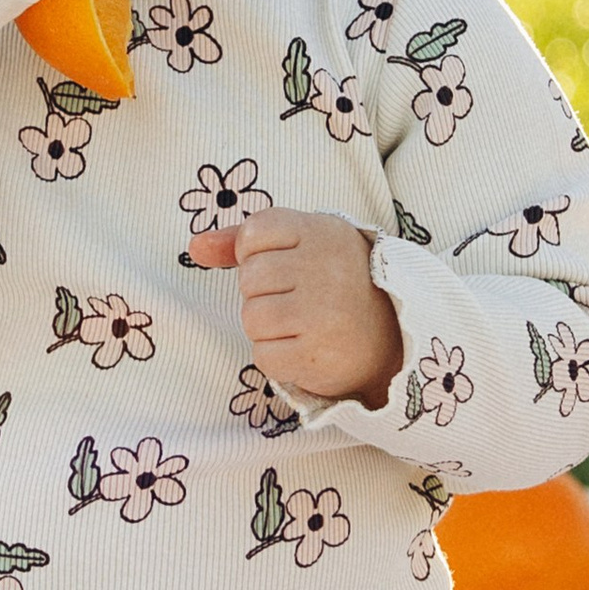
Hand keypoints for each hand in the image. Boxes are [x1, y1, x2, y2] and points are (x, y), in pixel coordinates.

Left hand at [183, 206, 400, 407]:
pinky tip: (303, 349)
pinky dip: (275, 358)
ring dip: (267, 328)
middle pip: (249, 279)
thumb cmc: (336, 282)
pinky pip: (263, 356)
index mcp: (320, 231)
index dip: (255, 253)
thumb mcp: (302, 244)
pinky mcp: (318, 355)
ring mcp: (322, 313)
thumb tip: (194, 247)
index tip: (285, 264)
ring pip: (252, 318)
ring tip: (299, 324)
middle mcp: (324, 268)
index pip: (253, 233)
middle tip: (298, 299)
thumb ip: (243, 240)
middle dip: (263, 294)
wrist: (394, 338)